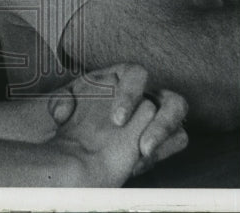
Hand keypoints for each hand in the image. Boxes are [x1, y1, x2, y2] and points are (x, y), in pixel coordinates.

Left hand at [47, 64, 187, 185]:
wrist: (80, 138)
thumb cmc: (76, 113)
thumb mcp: (64, 104)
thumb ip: (59, 103)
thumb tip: (62, 111)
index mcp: (124, 76)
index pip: (137, 74)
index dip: (130, 95)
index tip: (117, 120)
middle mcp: (148, 93)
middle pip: (172, 99)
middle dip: (161, 124)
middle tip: (141, 146)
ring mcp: (159, 114)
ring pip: (180, 119)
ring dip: (166, 137)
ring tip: (143, 156)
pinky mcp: (164, 136)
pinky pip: (178, 140)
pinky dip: (162, 151)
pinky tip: (137, 164)